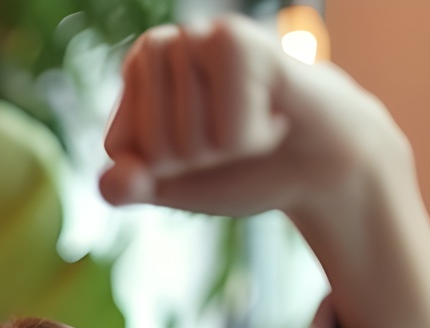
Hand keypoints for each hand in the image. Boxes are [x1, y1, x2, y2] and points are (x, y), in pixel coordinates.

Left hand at [101, 18, 393, 221]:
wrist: (318, 158)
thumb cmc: (241, 163)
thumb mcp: (170, 186)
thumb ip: (127, 189)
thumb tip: (112, 182)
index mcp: (132, 80)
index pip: (118, 147)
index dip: (160, 167)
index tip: (197, 148)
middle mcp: (159, 47)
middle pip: (154, 147)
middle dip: (195, 158)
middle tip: (231, 135)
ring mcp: (197, 36)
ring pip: (186, 141)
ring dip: (228, 148)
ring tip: (255, 118)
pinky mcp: (237, 41)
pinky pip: (227, 134)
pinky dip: (252, 139)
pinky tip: (275, 113)